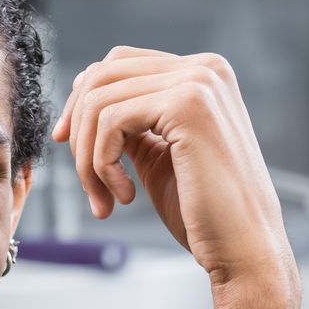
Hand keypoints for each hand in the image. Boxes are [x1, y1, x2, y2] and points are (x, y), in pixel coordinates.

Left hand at [52, 46, 295, 290]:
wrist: (243, 245)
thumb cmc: (203, 210)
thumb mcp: (156, 154)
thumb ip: (130, 124)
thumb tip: (82, 102)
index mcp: (200, 75)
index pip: (118, 63)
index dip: (80, 103)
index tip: (66, 142)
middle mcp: (203, 68)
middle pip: (101, 78)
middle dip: (79, 135)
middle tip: (88, 184)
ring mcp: (198, 82)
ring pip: (98, 103)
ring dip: (88, 160)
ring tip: (105, 199)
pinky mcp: (188, 104)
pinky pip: (110, 122)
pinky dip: (102, 165)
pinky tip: (126, 196)